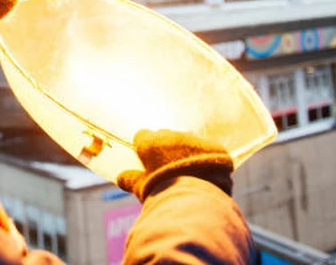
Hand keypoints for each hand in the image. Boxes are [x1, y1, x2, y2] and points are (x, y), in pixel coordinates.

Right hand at [117, 129, 233, 201]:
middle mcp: (171, 135)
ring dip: (186, 151)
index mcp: (149, 142)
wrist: (195, 200)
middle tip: (167, 167)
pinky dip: (207, 158)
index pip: (142, 135)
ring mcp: (194, 139)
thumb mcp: (142, 188)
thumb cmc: (161, 193)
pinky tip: (207, 173)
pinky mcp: (214, 147)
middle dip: (166, 146)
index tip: (147, 158)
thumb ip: (130, 180)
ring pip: (187, 140)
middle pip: (165, 135)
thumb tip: (120, 178)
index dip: (144, 146)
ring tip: (189, 171)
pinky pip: (208, 148)